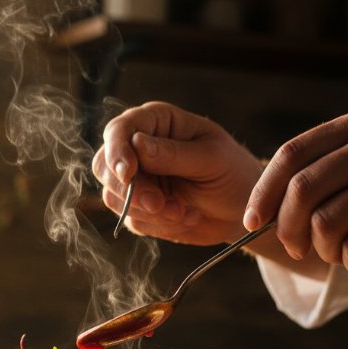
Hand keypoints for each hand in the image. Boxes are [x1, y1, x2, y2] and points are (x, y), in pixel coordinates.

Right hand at [93, 101, 263, 245]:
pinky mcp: (139, 208)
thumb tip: (136, 144)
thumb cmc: (233, 172)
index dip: (116, 151)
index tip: (127, 174)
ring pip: (114, 197)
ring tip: (183, 212)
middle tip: (160, 205)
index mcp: (156, 122)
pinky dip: (159, 225)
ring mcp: (137, 180)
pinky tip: (187, 217)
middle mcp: (139, 148)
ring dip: (148, 212)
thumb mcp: (211, 159)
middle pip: (105, 166)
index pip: (118, 131)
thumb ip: (173, 153)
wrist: (242, 209)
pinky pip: (132, 220)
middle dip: (131, 191)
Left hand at [244, 106, 347, 274]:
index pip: (290, 155)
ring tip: (344, 252)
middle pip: (300, 191)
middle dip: (286, 228)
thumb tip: (266, 207)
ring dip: (324, 251)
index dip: (262, 192)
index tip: (250, 221)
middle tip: (296, 247)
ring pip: (324, 225)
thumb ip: (332, 167)